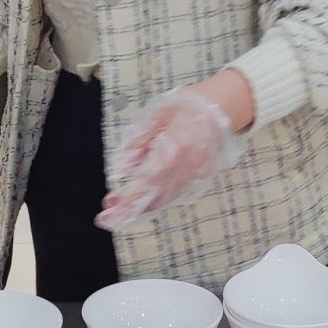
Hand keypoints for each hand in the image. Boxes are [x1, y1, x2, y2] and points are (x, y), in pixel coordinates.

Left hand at [97, 74, 251, 229]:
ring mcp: (194, 177)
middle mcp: (186, 169)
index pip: (147, 182)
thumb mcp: (159, 117)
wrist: (221, 110)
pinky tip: (140, 201)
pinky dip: (155, 202)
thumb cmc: (188, 108)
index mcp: (175, 149)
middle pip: (154, 199)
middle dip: (129, 212)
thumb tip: (121, 168)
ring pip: (164, 201)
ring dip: (140, 208)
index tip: (110, 210)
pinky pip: (173, 196)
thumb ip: (140, 143)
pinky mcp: (198, 180)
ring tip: (118, 207)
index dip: (128, 200)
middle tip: (107, 219)